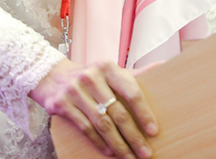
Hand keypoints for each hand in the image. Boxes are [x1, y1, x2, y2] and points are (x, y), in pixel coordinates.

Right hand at [31, 58, 157, 158]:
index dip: (144, 113)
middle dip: (134, 135)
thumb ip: (135, 74)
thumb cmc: (90, 76)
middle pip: (118, 112)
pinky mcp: (62, 104)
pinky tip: (110, 151)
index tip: (154, 131)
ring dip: (118, 144)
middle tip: (145, 152)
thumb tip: (164, 65)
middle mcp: (91, 77)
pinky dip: (99, 141)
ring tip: (129, 156)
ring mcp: (75, 90)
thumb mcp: (110, 71)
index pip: (131, 91)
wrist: (51, 76)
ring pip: (102, 123)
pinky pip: (85, 128)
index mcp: (107, 67)